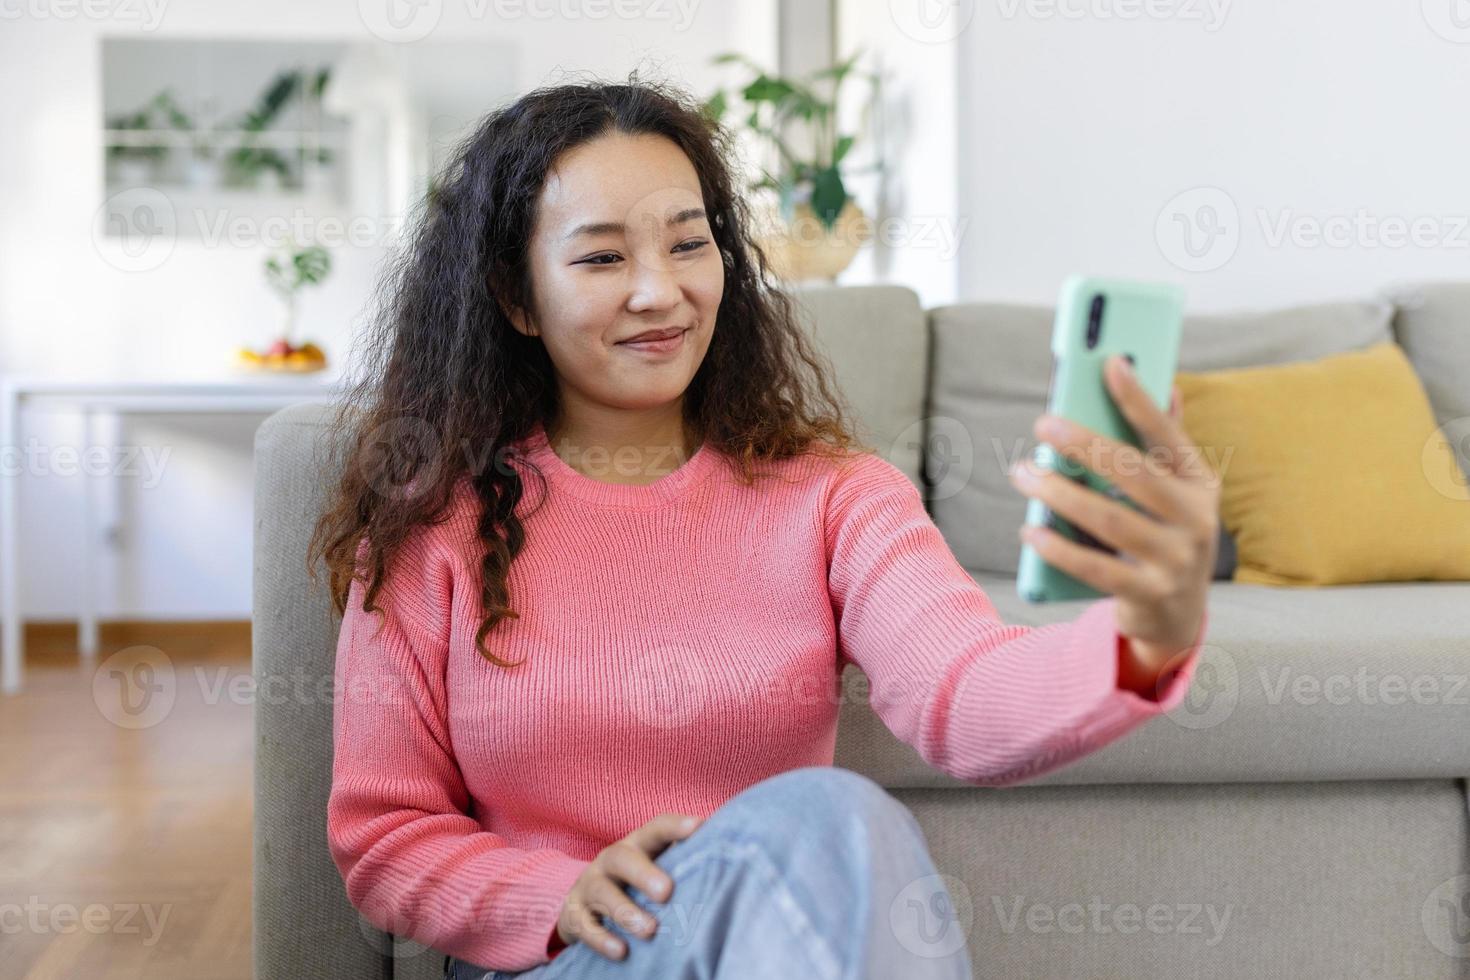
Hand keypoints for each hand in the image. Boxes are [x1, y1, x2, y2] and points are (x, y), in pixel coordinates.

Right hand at [555, 812, 703, 960]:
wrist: (581, 903)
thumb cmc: (635, 884)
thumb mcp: (655, 867)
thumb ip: (685, 861)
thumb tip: (734, 855)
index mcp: (637, 845)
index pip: (656, 829)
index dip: (676, 826)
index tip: (699, 827)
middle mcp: (610, 860)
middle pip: (622, 857)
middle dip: (643, 873)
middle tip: (666, 892)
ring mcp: (589, 887)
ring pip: (603, 894)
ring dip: (627, 912)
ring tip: (650, 930)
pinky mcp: (574, 915)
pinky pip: (585, 925)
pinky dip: (602, 939)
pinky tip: (622, 952)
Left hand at [1008, 354, 1217, 683]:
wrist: (1177, 617)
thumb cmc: (1165, 536)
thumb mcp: (1176, 494)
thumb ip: (1166, 446)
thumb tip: (1167, 386)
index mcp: (1201, 485)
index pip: (1168, 435)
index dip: (1140, 399)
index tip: (1110, 363)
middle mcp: (1196, 520)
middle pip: (1133, 473)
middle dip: (1084, 444)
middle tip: (1042, 424)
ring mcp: (1176, 561)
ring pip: (1109, 518)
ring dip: (1058, 493)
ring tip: (1023, 473)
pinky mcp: (1149, 594)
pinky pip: (1096, 568)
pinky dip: (1059, 548)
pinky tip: (1030, 531)